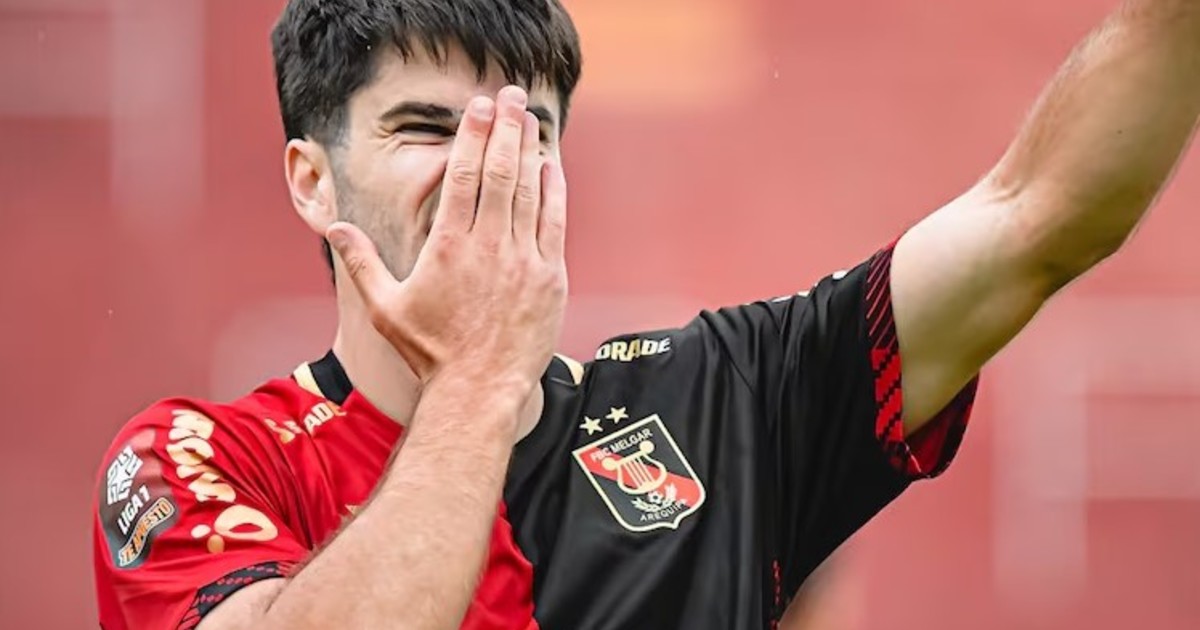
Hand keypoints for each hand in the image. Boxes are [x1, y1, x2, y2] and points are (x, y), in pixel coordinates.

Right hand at [327, 86, 567, 392]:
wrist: (479, 390)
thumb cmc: (429, 352)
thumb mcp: (385, 307)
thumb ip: (361, 262)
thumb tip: (336, 226)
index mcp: (448, 247)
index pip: (463, 176)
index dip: (472, 135)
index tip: (479, 106)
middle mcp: (488, 247)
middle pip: (499, 172)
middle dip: (506, 129)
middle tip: (511, 96)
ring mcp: (523, 261)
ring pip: (528, 192)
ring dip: (529, 149)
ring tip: (530, 118)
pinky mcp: (550, 278)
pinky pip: (554, 223)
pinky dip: (553, 191)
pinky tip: (550, 166)